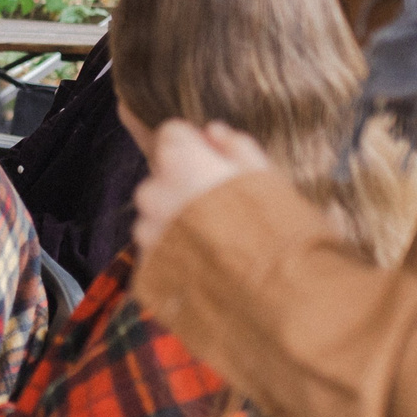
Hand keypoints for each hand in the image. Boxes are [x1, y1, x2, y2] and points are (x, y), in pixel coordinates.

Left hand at [132, 121, 274, 262]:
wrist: (268, 285)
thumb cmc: (270, 224)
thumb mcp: (263, 172)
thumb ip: (234, 145)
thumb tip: (213, 132)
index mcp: (178, 159)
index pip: (171, 134)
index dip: (194, 145)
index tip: (213, 161)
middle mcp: (153, 191)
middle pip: (161, 177)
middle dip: (183, 185)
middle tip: (219, 205)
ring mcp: (147, 230)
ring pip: (156, 215)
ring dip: (176, 221)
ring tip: (214, 240)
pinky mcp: (148, 265)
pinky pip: (158, 249)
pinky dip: (175, 252)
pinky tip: (205, 262)